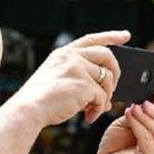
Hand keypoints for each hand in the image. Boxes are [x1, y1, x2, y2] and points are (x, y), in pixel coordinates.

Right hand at [7, 30, 128, 126]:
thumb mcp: (57, 79)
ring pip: (107, 79)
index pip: (92, 39)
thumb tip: (104, 93)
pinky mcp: (84, 85)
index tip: (125, 35)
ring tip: (96, 109)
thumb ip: (78, 78)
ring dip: (106, 97)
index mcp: (64, 53)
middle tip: (113, 88)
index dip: (111, 37)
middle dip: (116, 73)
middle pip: (107, 57)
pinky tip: (89, 117)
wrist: (28, 110)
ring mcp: (78, 68)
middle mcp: (72, 56)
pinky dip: (98, 110)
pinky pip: (102, 97)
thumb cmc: (41, 100)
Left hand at [86, 95, 153, 153]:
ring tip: (132, 108)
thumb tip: (143, 102)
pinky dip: (138, 125)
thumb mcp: (126, 125)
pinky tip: (129, 116)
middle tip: (141, 102)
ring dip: (144, 116)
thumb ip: (137, 116)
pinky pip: (147, 139)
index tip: (153, 93)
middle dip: (153, 110)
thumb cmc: (114, 149)